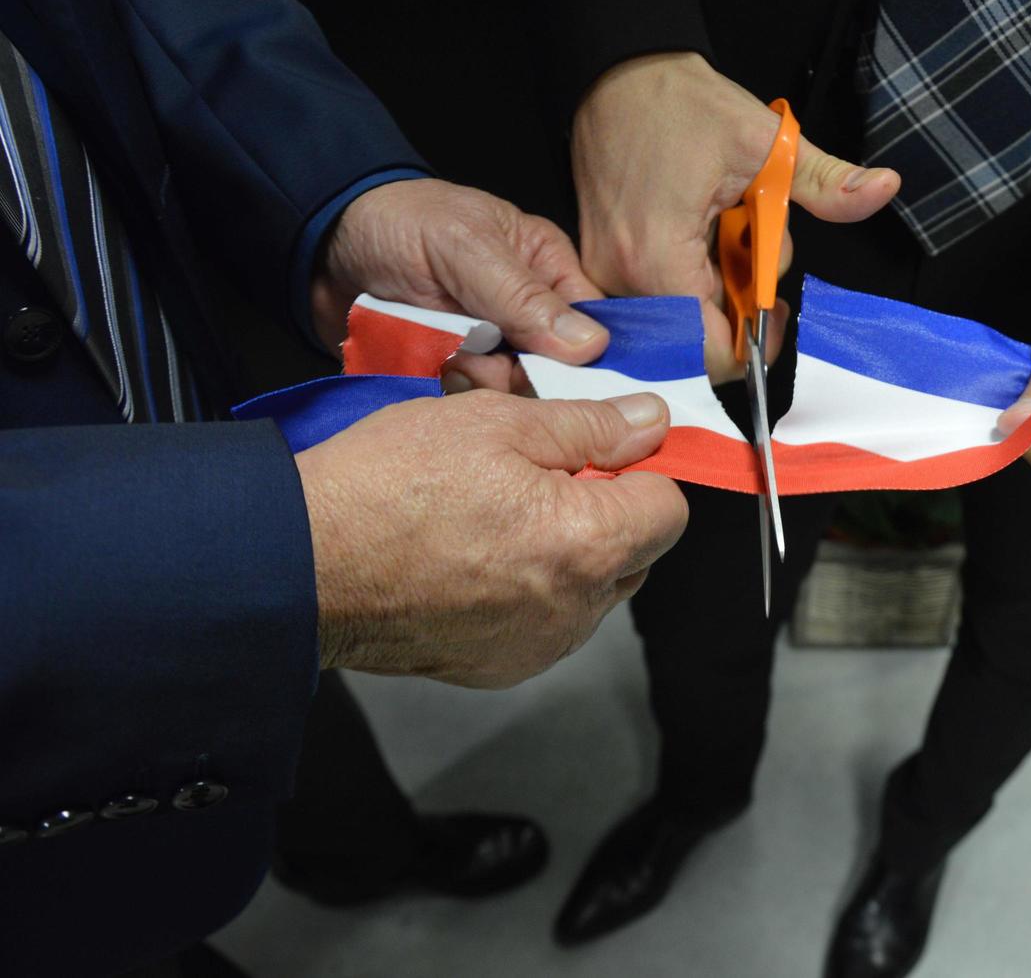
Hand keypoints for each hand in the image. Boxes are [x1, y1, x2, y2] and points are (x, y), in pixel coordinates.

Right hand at [295, 390, 687, 687]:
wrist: (300, 562)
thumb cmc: (386, 487)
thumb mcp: (495, 423)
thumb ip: (589, 427)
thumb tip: (651, 424)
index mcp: (587, 545)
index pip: (670, 509)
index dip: (640, 470)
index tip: (601, 451)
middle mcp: (574, 610)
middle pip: (636, 552)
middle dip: (606, 510)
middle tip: (537, 475)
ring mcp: (537, 646)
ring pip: (592, 589)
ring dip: (568, 551)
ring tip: (496, 515)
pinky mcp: (499, 667)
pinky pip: (546, 621)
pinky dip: (529, 589)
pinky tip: (475, 556)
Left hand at [312, 179, 607, 369]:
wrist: (321, 245)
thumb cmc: (400, 223)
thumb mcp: (467, 248)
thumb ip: (525, 298)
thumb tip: (591, 346)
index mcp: (548, 271)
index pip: (593, 328)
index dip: (588, 360)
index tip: (560, 373)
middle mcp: (526, 316)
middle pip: (553, 372)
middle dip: (516, 371)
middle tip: (483, 352)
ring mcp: (489, 348)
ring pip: (508, 394)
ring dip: (474, 379)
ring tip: (442, 348)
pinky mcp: (452, 373)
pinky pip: (466, 403)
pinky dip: (445, 388)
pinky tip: (426, 364)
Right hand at [572, 52, 900, 381]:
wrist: (619, 76)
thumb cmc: (679, 103)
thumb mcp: (766, 141)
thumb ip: (825, 182)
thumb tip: (882, 189)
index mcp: (659, 256)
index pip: (709, 350)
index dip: (753, 344)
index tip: (774, 314)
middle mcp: (621, 275)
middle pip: (696, 336)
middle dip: (735, 304)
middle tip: (752, 253)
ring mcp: (603, 273)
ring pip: (675, 319)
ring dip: (710, 288)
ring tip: (719, 233)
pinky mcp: (597, 265)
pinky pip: (649, 301)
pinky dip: (681, 282)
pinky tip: (694, 240)